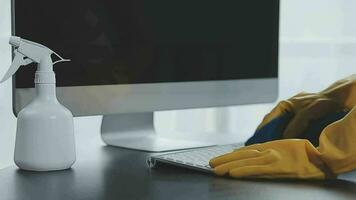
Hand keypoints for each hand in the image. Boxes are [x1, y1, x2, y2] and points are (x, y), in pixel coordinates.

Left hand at [209, 139, 325, 178]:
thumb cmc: (303, 154)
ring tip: (216, 169)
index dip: (230, 155)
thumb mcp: (283, 148)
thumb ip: (269, 151)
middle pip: (241, 155)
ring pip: (245, 161)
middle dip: (225, 160)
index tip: (219, 159)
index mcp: (268, 146)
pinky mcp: (277, 167)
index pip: (244, 151)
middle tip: (211, 164)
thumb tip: (254, 155)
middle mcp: (267, 151)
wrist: (320, 158)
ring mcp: (271, 158)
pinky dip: (243, 171)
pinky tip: (233, 173)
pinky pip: (257, 169)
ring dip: (229, 165)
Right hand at [257, 75, 355, 138]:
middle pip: (273, 124)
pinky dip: (287, 136)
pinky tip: (286, 143)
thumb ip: (294, 126)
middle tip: (262, 146)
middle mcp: (287, 110)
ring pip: (282, 127)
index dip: (262, 130)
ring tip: (272, 147)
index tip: (256, 140)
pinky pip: (291, 129)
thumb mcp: (306, 114)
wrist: (337, 99)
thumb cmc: (321, 103)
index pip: (268, 119)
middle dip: (268, 135)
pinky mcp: (301, 120)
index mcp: (284, 105)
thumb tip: (284, 138)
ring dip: (278, 136)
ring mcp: (294, 114)